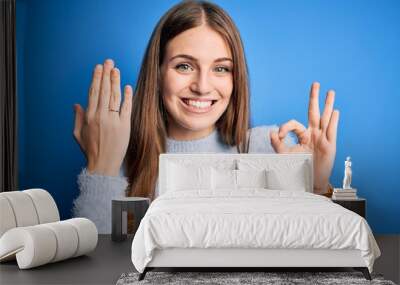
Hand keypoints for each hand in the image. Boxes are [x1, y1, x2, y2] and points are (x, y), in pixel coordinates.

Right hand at [73, 59, 132, 175]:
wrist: (104, 165)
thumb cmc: (91, 150)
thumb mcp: (79, 134)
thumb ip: (78, 118)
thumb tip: (76, 104)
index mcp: (89, 117)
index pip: (93, 92)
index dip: (97, 78)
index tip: (99, 68)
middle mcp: (101, 116)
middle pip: (104, 91)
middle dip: (106, 74)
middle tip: (109, 62)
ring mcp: (113, 121)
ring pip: (115, 96)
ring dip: (116, 81)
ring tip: (116, 70)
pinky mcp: (124, 126)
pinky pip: (126, 108)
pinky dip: (127, 97)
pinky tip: (127, 87)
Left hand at [270, 82, 339, 193]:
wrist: (309, 182)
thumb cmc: (297, 168)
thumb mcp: (283, 155)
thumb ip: (277, 144)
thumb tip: (271, 132)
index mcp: (302, 135)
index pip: (294, 124)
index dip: (285, 127)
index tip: (279, 135)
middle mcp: (313, 134)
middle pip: (314, 113)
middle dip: (314, 98)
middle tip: (315, 84)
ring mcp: (322, 139)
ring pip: (325, 118)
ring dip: (328, 105)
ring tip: (331, 92)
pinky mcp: (329, 146)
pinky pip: (331, 131)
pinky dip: (333, 121)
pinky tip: (335, 111)